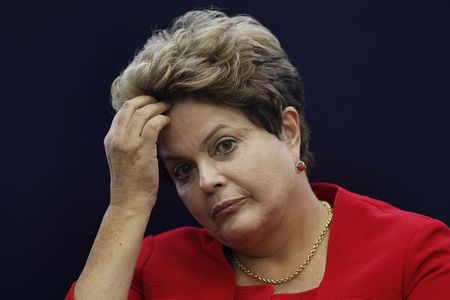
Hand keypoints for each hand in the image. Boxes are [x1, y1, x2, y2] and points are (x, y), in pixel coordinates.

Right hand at [103, 95, 169, 209]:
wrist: (129, 202)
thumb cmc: (130, 183)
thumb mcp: (122, 159)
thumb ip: (127, 142)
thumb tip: (141, 129)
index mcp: (110, 139)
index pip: (122, 111)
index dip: (137, 102)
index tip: (149, 102)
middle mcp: (116, 138)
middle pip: (131, 106)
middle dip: (147, 99)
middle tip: (159, 100)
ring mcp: (127, 143)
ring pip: (142, 113)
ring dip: (157, 106)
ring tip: (166, 107)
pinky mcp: (141, 149)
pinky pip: (153, 125)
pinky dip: (161, 118)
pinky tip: (167, 120)